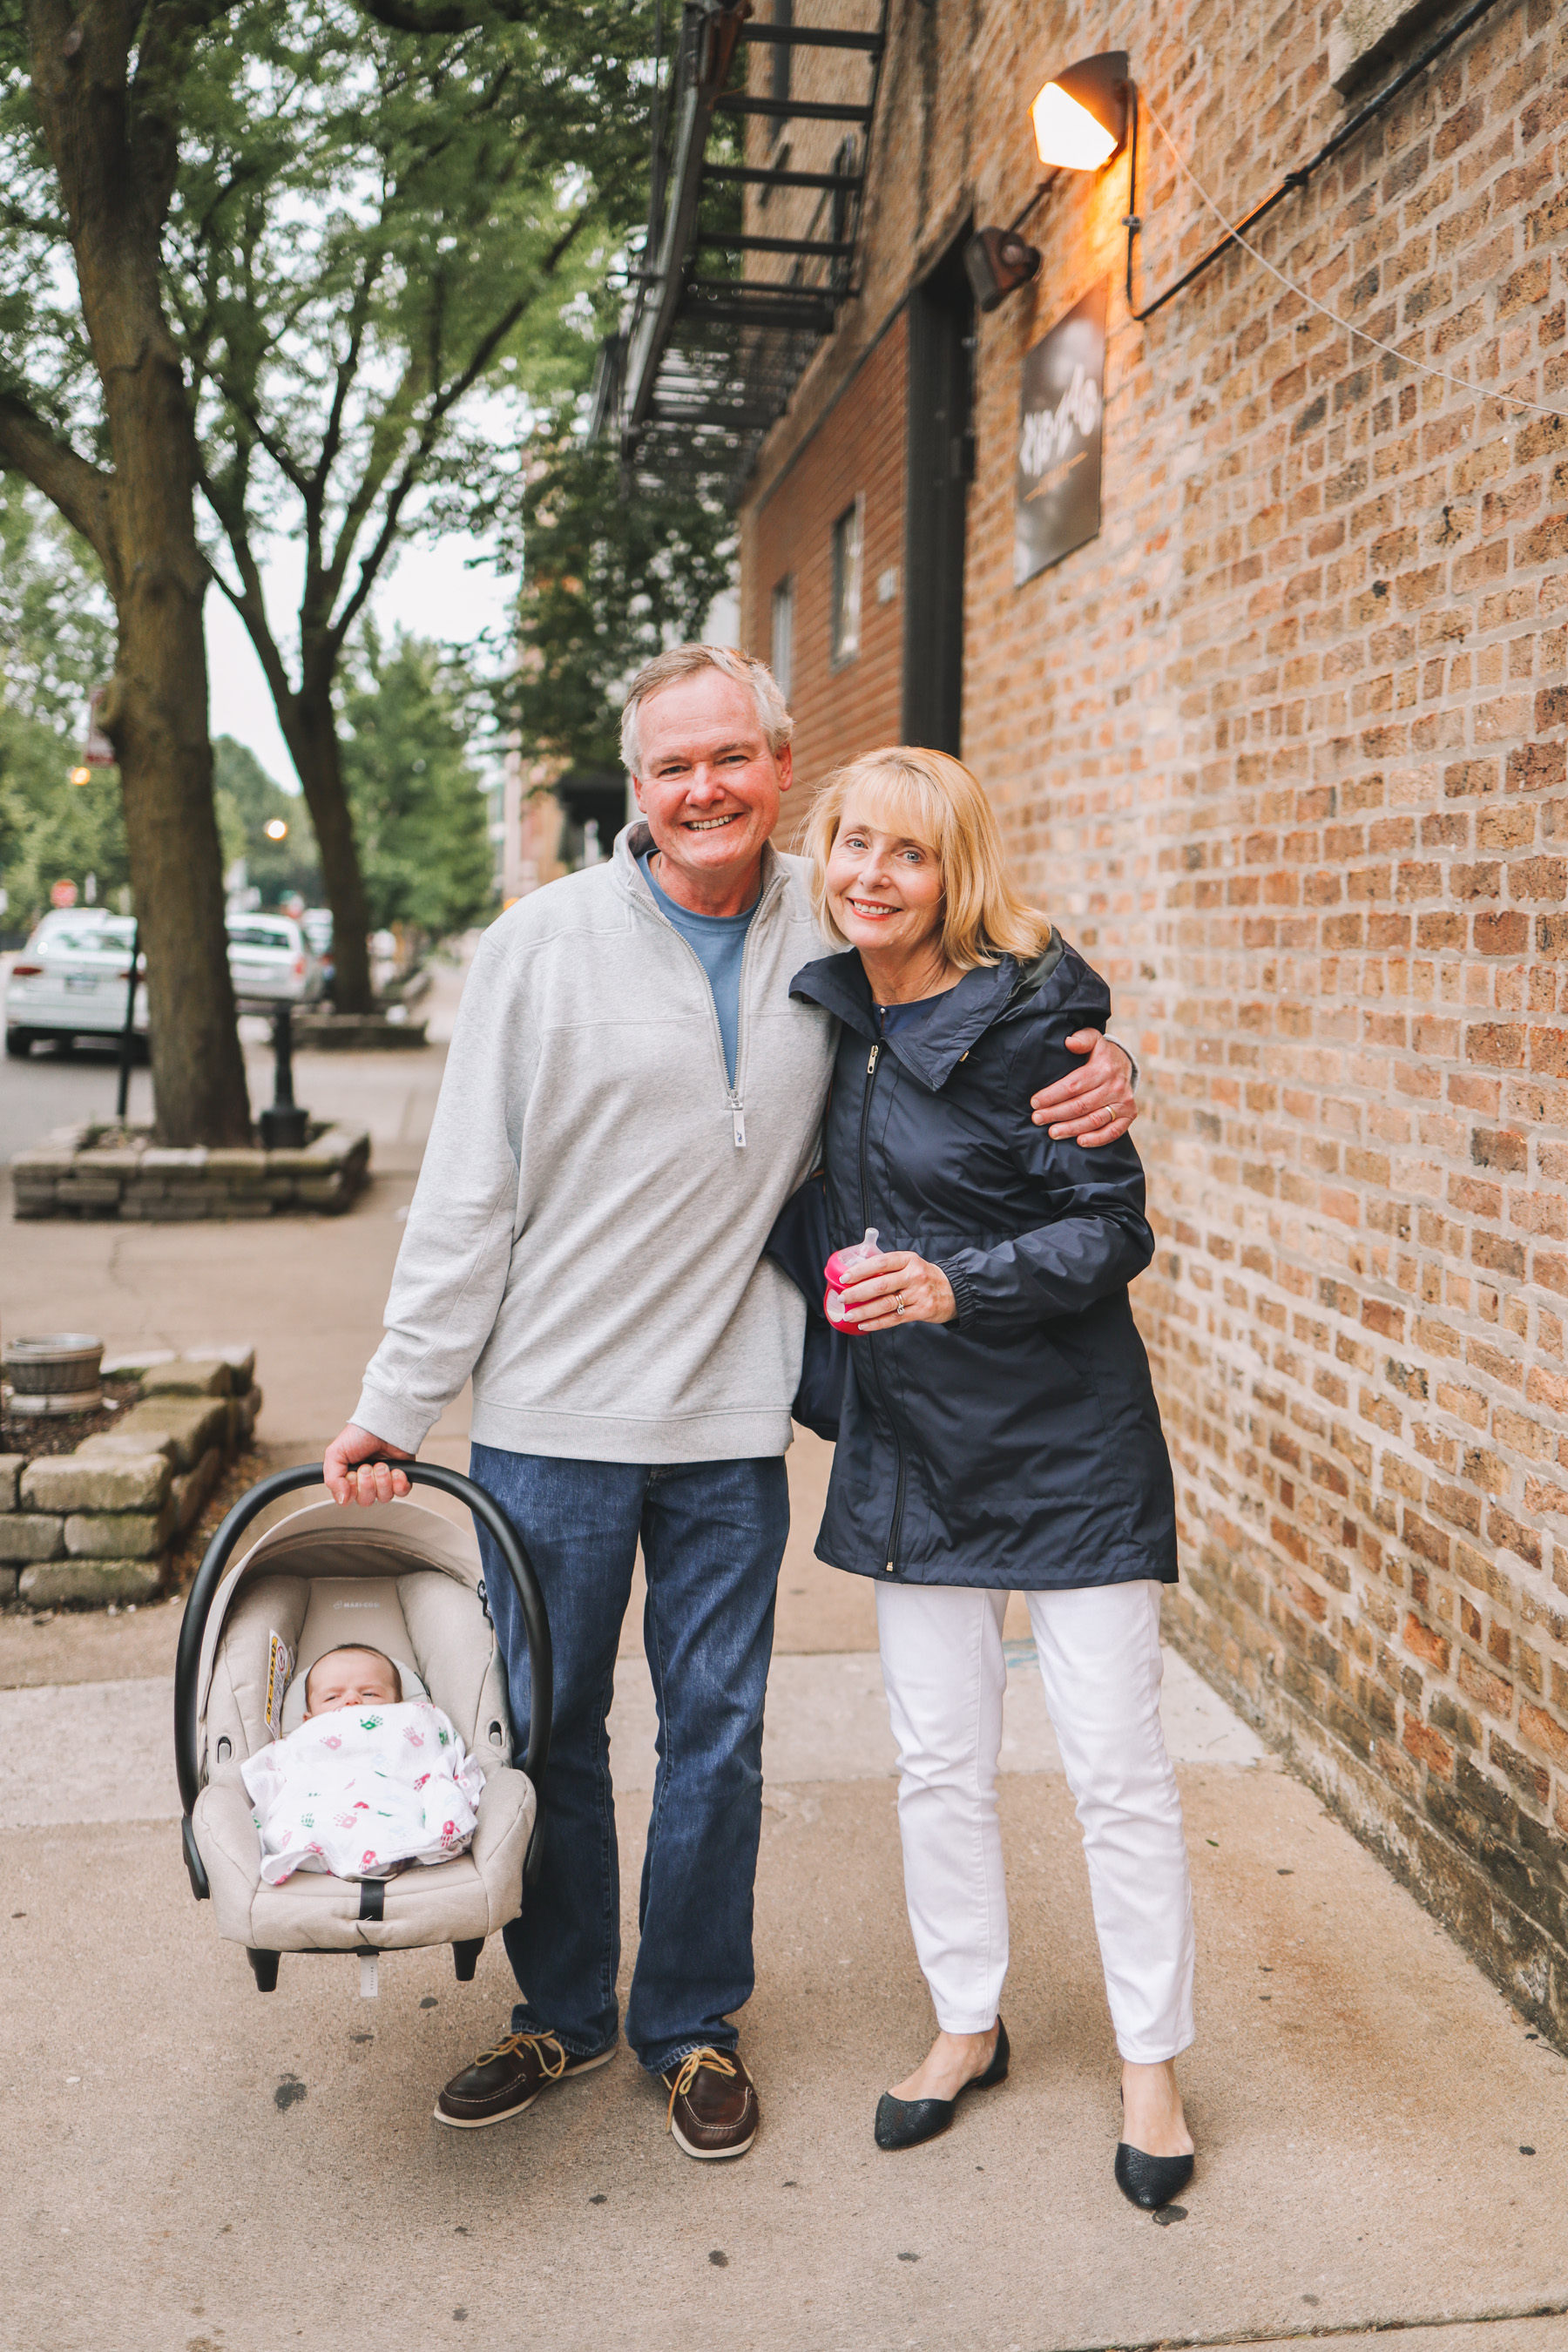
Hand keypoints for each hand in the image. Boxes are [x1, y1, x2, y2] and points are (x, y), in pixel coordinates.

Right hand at [323, 1423, 413, 1505]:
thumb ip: (332, 1478)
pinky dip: (399, 1482)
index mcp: (349, 1479)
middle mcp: (367, 1482)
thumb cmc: (359, 1434)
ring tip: (382, 1464)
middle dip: (367, 1482)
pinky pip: (402, 1492)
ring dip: (383, 1480)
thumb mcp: (335, 1453)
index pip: (348, 1499)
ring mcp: (385, 1480)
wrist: (384, 1421)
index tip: (352, 1475)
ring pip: (384, 1497)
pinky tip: (396, 1470)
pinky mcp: (402, 1477)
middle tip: (368, 1466)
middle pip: (366, 1501)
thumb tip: (342, 1500)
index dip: (352, 1490)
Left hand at [838, 1250, 955, 1331]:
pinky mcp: (922, 1311)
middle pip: (881, 1285)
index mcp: (908, 1260)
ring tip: (849, 1315)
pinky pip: (894, 1318)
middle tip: (843, 1298)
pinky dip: (877, 1323)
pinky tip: (864, 1325)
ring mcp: (919, 1294)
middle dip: (857, 1293)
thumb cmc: (924, 1276)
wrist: (954, 1290)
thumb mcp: (910, 1264)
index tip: (845, 1278)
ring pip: (885, 1304)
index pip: (880, 1262)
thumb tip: (856, 1276)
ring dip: (864, 1311)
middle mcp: (914, 1276)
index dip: (861, 1270)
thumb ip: (889, 1268)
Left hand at [1029, 1031, 1136, 1143]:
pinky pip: (1113, 1132)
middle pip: (1081, 1105)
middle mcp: (1115, 1086)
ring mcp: (1123, 1102)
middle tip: (1037, 1119)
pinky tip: (1079, 1142)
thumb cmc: (1100, 1054)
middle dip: (1056, 1113)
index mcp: (1103, 1067)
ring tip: (1052, 1133)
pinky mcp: (1129, 1115)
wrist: (1125, 1064)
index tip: (1035, 1102)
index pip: (1073, 1085)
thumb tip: (1069, 1042)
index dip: (1052, 1095)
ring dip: (1071, 1128)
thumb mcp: (1093, 1039)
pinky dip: (1096, 1139)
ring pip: (1094, 1120)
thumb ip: (1081, 1039)